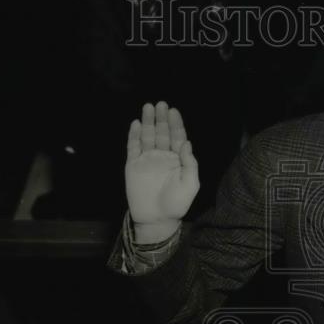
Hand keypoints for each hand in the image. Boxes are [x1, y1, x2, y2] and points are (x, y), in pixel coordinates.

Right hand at [125, 101, 198, 240]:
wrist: (156, 219)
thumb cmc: (176, 204)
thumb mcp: (190, 184)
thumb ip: (190, 163)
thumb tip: (187, 143)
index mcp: (177, 160)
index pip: (177, 137)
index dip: (176, 124)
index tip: (174, 111)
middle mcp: (162, 157)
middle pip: (162, 133)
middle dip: (161, 118)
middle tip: (161, 104)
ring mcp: (147, 160)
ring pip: (147, 136)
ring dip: (148, 122)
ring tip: (148, 107)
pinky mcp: (133, 166)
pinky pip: (133, 147)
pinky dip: (134, 135)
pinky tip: (136, 123)